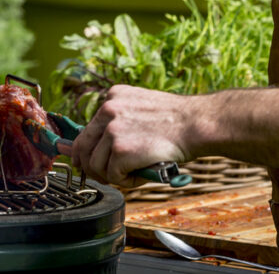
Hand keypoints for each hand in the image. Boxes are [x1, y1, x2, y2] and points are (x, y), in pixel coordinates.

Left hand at [70, 85, 195, 186]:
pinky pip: (112, 176)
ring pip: (96, 165)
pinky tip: (142, 173)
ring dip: (113, 175)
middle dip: (92, 167)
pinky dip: (127, 181)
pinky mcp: (121, 150)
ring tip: (134, 172)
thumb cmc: (176, 121)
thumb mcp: (141, 109)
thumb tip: (97, 147)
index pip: (87, 129)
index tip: (87, 162)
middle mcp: (108, 109)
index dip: (86, 151)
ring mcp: (113, 129)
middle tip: (106, 176)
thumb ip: (119, 122)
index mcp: (113, 96)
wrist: (195, 124)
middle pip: (83, 148)